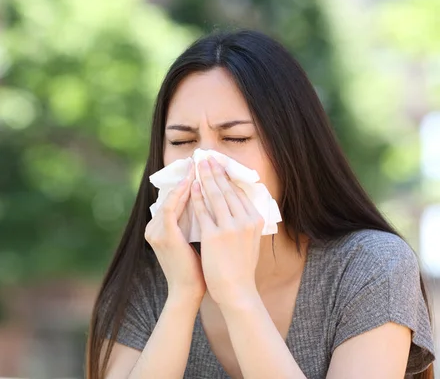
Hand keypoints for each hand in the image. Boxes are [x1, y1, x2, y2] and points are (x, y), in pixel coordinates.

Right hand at [145, 164, 205, 301]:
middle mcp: (153, 228)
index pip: (172, 200)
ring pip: (171, 199)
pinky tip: (193, 184)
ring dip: (185, 182)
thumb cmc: (196, 268)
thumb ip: (193, 222)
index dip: (185, 183)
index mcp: (158, 229)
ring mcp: (156, 231)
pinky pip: (172, 208)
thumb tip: (208, 204)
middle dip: (186, 178)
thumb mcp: (192, 240)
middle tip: (199, 161)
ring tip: (197, 167)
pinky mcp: (164, 235)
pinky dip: (182, 195)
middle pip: (170, 196)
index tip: (199, 169)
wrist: (189, 292)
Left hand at [191, 157, 263, 306]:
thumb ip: (247, 223)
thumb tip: (240, 207)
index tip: (219, 165)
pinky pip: (203, 210)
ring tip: (198, 166)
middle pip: (227, 190)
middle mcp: (245, 220)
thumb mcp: (251, 241)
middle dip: (215, 172)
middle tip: (206, 158)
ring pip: (215, 196)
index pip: (239, 193)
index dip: (227, 177)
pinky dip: (196, 197)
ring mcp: (230, 227)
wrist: (236, 290)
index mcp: (256, 220)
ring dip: (205, 178)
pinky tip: (191, 187)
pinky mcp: (214, 235)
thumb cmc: (242, 268)